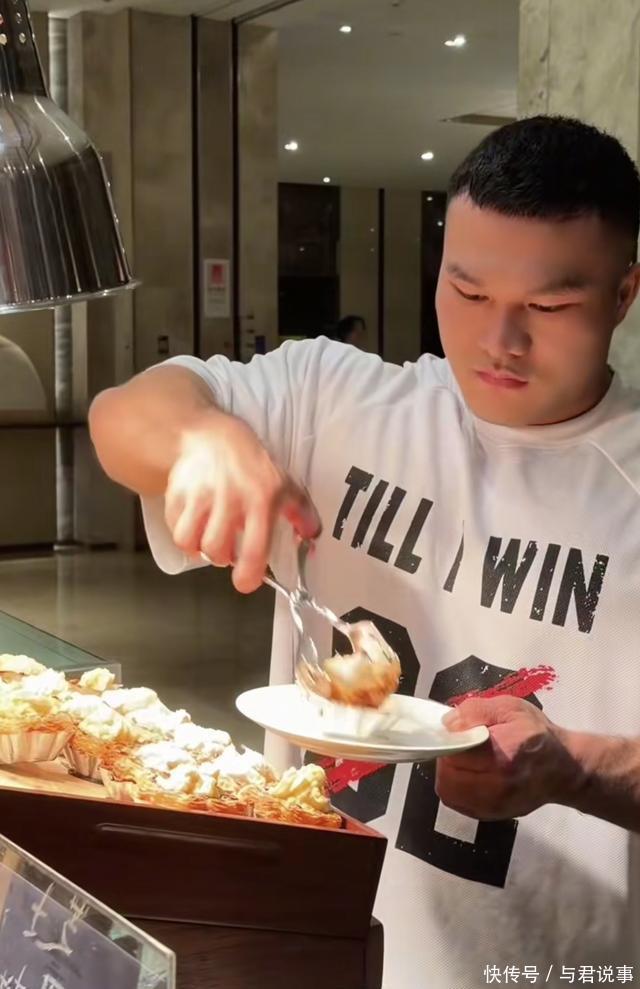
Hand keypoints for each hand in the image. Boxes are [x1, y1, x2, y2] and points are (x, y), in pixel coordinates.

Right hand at [164, 409, 319, 592]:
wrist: (216, 437)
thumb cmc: (253, 466)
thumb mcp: (284, 485)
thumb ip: (301, 514)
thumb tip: (312, 537)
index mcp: (260, 500)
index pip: (254, 548)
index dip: (248, 574)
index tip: (244, 583)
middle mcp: (228, 498)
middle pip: (215, 549)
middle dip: (221, 557)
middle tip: (227, 550)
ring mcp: (199, 494)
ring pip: (188, 540)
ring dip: (198, 547)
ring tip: (207, 538)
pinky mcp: (177, 491)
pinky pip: (172, 525)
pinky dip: (181, 530)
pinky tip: (194, 523)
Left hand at [436, 696, 579, 819]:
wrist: (563, 769)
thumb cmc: (537, 734)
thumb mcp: (510, 708)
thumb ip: (476, 711)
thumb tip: (449, 723)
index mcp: (503, 757)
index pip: (456, 753)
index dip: (449, 740)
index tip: (455, 732)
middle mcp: (498, 787)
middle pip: (447, 777)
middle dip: (446, 758)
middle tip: (459, 746)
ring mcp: (494, 806)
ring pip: (449, 793)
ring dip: (449, 774)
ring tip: (464, 760)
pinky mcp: (492, 815)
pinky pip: (458, 803)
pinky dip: (456, 787)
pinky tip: (469, 773)